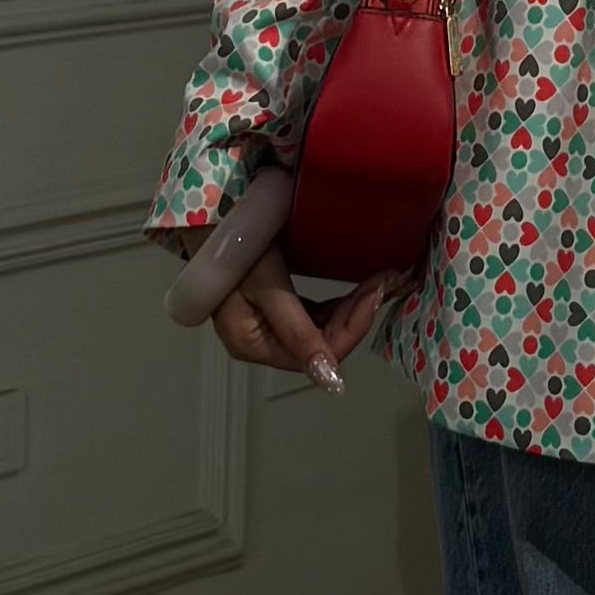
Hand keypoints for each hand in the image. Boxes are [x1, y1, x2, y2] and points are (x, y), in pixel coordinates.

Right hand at [208, 244, 395, 391]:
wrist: (210, 213)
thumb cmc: (234, 246)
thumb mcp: (268, 286)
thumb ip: (299, 332)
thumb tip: (330, 381)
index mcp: (253, 344)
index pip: (318, 354)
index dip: (354, 327)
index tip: (378, 291)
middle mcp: (260, 341)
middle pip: (323, 343)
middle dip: (357, 315)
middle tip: (384, 282)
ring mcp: (266, 324)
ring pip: (322, 329)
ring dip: (352, 309)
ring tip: (379, 283)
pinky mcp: (273, 306)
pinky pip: (313, 315)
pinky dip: (338, 304)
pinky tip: (357, 289)